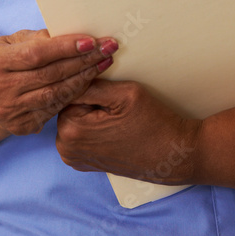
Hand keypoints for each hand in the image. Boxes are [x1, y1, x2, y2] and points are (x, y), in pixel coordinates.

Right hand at [0, 29, 117, 134]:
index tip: (92, 40)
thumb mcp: (13, 41)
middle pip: (50, 74)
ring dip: (85, 77)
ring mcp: (9, 111)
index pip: (36, 54)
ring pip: (55, 94)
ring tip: (105, 62)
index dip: (65, 47)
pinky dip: (75, 94)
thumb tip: (70, 34)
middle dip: (83, 60)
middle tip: (108, 48)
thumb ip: (38, 38)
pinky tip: (90, 81)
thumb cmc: (6, 60)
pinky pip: (55, 109)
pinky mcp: (21, 126)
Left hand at [56, 79, 201, 184]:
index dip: (88, 80)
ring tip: (115, 113)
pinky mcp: (83, 162)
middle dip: (87, 96)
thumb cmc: (151, 123)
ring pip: (74, 116)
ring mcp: (73, 157)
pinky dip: (91, 124)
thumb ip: (92, 83)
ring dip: (89, 110)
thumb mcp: (123, 93)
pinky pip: (79, 131)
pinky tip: (112, 124)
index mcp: (71, 130)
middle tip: (113, 97)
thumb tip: (72, 73)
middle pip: (69, 104)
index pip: (68, 90)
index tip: (104, 79)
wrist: (169, 153)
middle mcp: (65, 147)